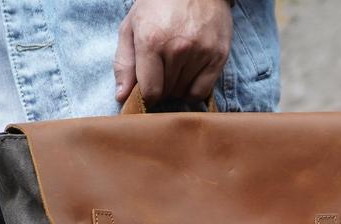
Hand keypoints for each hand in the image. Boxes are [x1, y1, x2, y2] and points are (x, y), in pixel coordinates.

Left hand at [114, 0, 232, 105]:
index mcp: (152, 42)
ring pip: (183, 93)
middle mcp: (178, 49)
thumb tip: (121, 97)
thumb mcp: (131, 27)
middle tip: (162, 68)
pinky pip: (202, 91)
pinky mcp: (218, 55)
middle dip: (161, 87)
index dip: (147, 93)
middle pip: (167, 93)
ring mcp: (201, 52)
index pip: (150, 92)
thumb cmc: (158, 5)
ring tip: (176, 64)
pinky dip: (194, 89)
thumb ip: (124, 64)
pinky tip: (189, 74)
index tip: (148, 85)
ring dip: (177, 86)